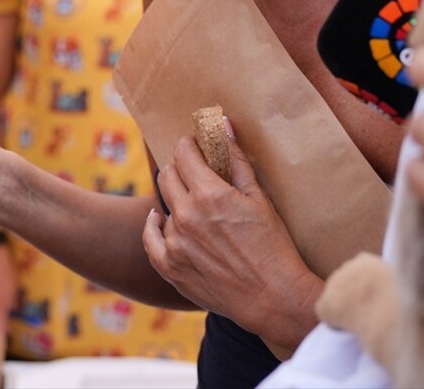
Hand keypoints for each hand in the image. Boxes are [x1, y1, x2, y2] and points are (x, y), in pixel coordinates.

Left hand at [142, 126, 319, 350]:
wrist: (272, 297)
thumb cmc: (273, 246)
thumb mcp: (259, 198)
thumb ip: (236, 160)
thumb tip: (222, 125)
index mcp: (209, 194)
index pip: (183, 152)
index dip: (190, 144)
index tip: (196, 145)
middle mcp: (186, 215)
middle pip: (167, 174)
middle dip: (180, 168)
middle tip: (194, 172)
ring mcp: (175, 242)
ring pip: (165, 206)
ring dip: (178, 202)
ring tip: (200, 212)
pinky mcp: (169, 266)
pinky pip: (150, 236)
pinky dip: (154, 225)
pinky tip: (160, 219)